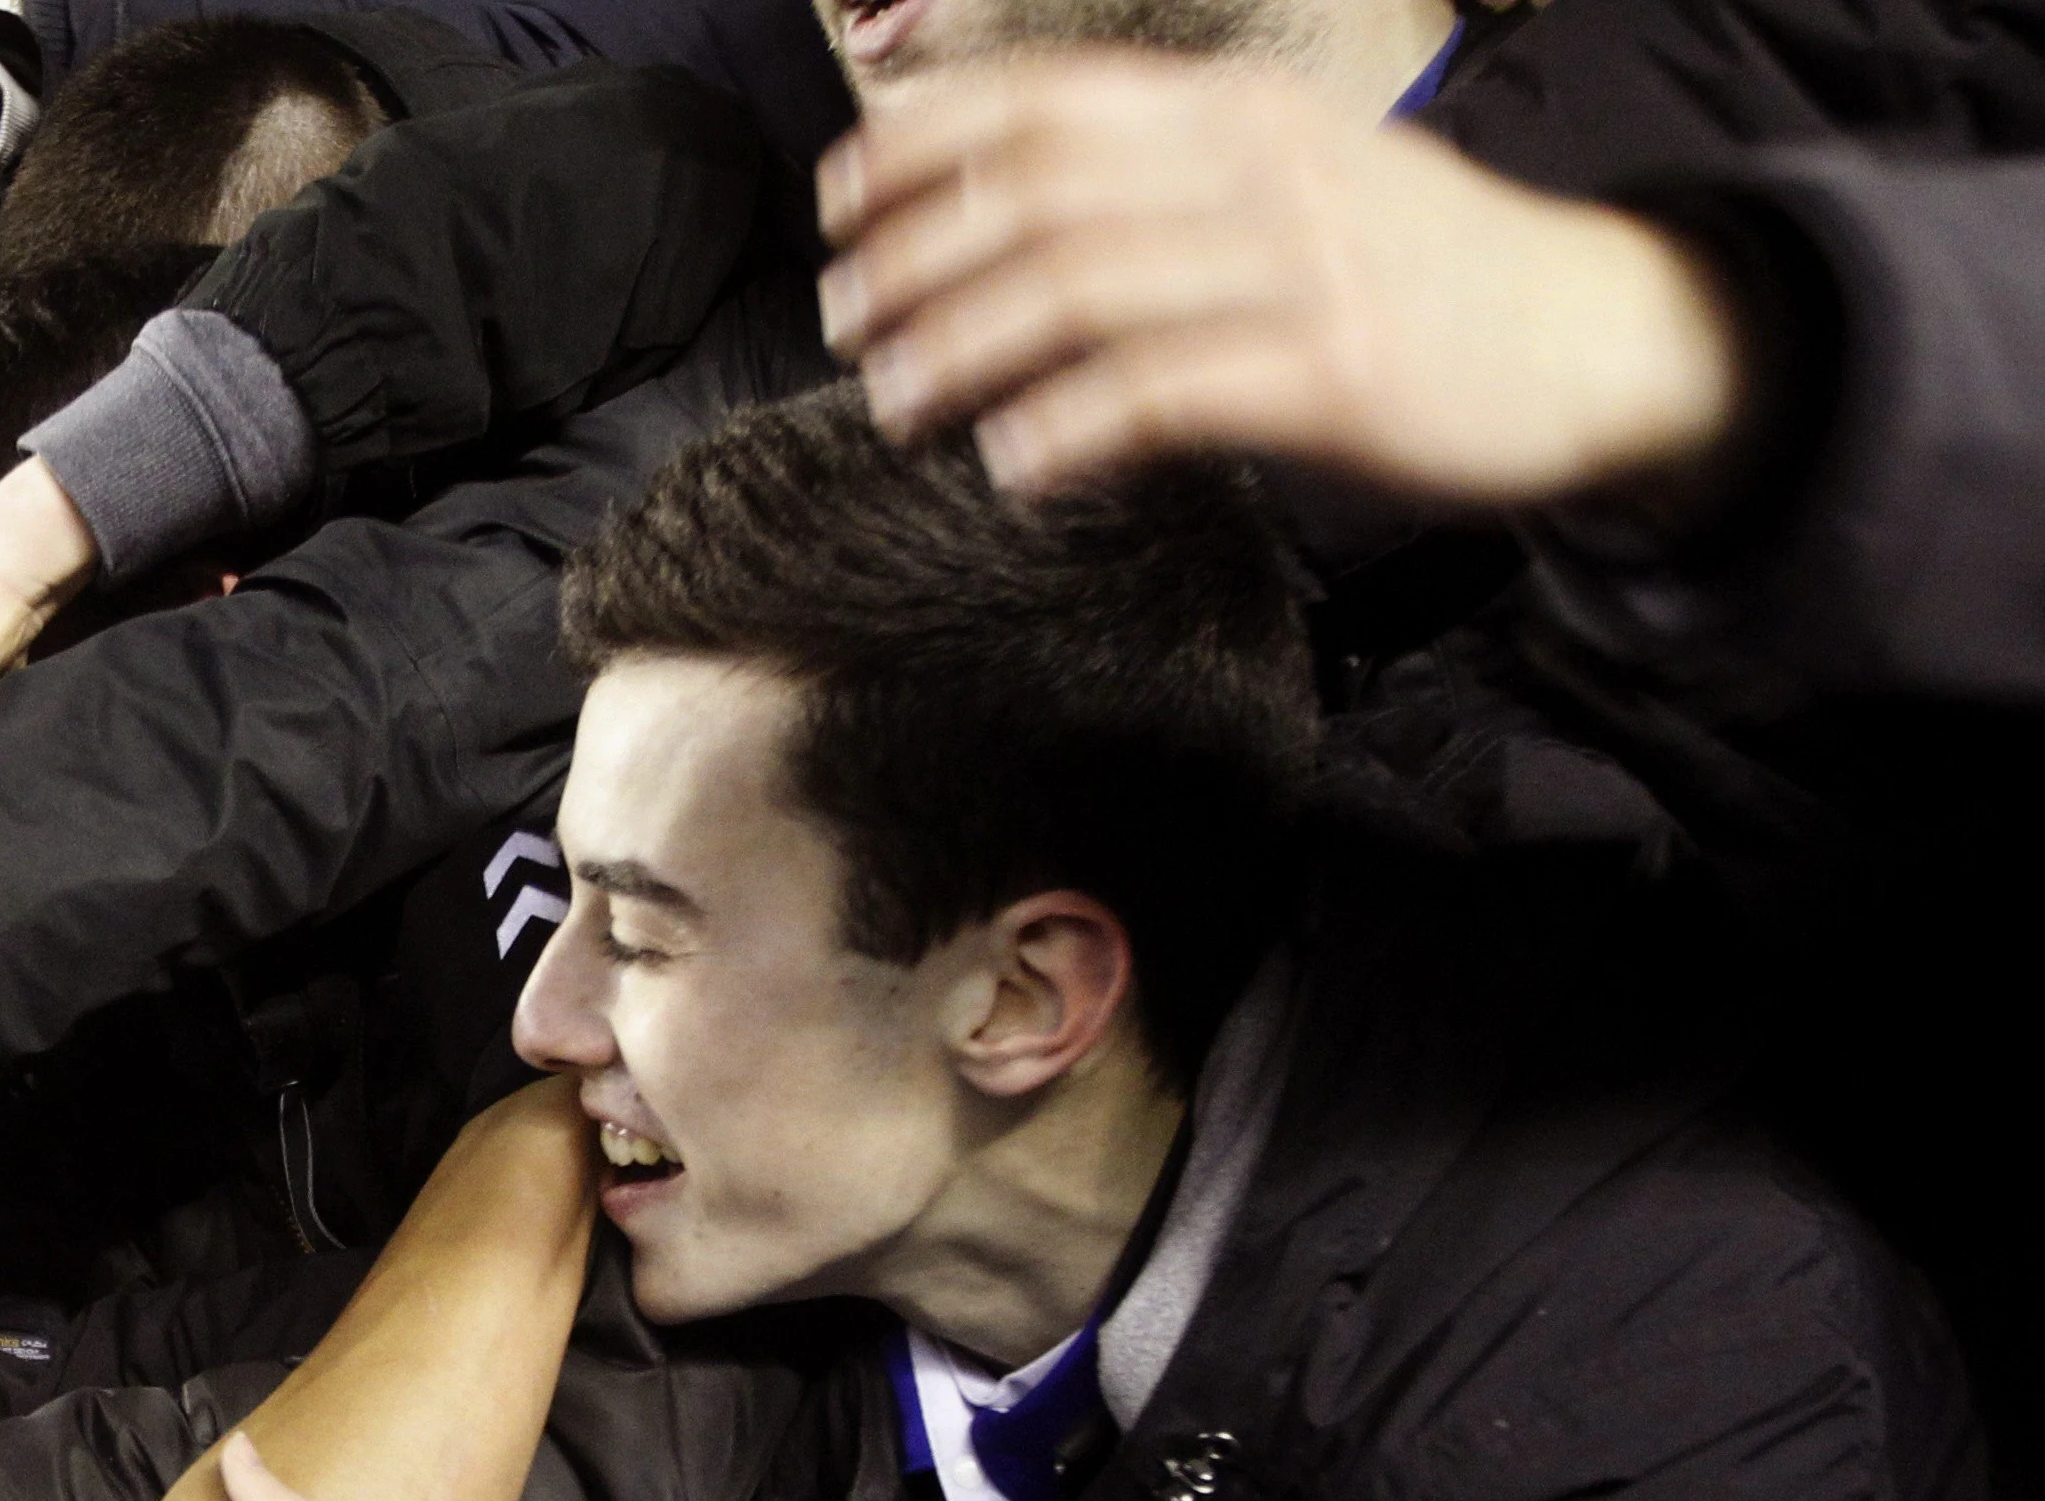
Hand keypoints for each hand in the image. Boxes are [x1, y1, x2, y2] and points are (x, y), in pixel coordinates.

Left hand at [816, 55, 1742, 504]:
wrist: (1601, 332)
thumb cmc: (1416, 267)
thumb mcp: (1294, 175)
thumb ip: (1163, 180)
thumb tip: (992, 207)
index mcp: (1239, 111)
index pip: (1046, 98)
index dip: (923, 140)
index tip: (838, 198)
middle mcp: (1263, 168)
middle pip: (1038, 194)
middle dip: (917, 257)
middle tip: (845, 321)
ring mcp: (1304, 267)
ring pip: (1083, 289)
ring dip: (965, 347)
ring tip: (899, 401)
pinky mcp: (1338, 373)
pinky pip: (1168, 393)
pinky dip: (1070, 426)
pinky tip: (1015, 463)